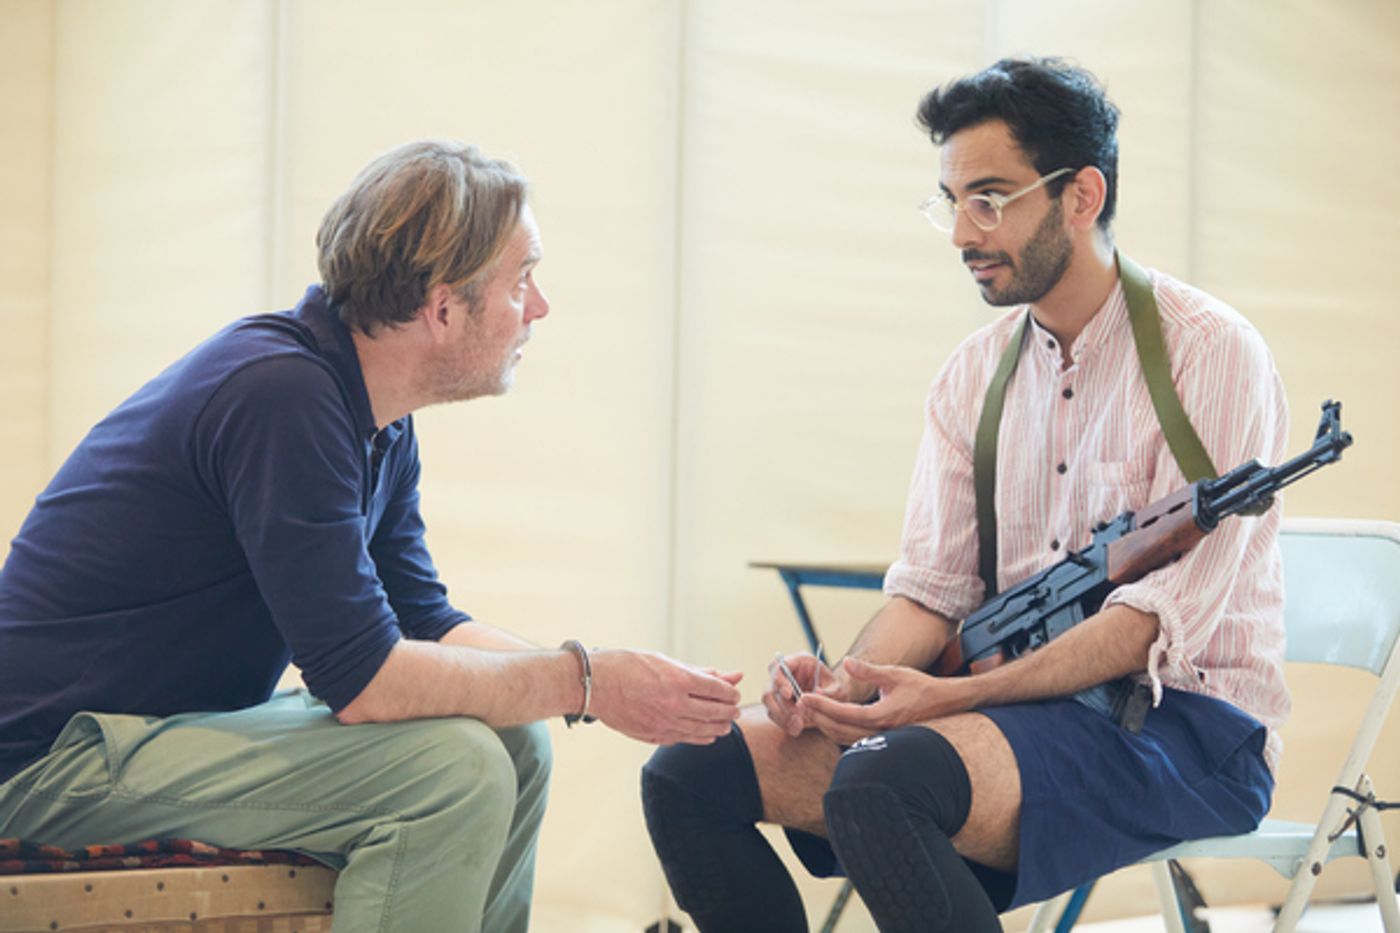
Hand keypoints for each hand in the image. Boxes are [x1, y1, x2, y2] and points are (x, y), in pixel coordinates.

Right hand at [588, 648, 742, 744]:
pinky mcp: (653, 735)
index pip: (718, 690)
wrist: (592, 685)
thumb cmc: (625, 666)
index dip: (730, 692)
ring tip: (725, 724)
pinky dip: (699, 738)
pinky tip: (707, 736)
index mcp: (679, 680)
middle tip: (734, 709)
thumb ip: (699, 670)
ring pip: (702, 730)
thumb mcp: (664, 660)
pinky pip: (684, 739)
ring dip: (718, 727)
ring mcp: (663, 723)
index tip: (733, 692)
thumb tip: (732, 674)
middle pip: (715, 712)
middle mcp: (674, 704)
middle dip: (729, 711)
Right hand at [762, 652, 843, 736]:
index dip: (781, 679)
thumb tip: (817, 693)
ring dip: (781, 715)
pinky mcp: (777, 703)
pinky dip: (783, 723)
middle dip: (783, 704)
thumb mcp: (838, 690)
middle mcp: (785, 673)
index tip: (789, 694)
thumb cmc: (836, 691)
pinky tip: (796, 730)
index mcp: (799, 661)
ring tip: (798, 726)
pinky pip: (773, 713)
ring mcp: (778, 688)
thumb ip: (829, 692)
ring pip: (769, 701)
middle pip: (771, 686)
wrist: (833, 703)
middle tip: (798, 718)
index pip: (781, 666)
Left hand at [797, 657, 974, 744]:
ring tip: (810, 712)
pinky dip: (837, 731)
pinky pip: (853, 740)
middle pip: (840, 731)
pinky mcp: (882, 740)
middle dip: (818, 718)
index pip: (845, 714)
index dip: (822, 706)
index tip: (804, 698)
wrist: (945, 705)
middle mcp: (881, 732)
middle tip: (800, 704)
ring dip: (826, 726)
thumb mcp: (895, 674)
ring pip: (845, 739)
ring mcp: (882, 739)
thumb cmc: (922, 688)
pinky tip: (828, 721)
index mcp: (883, 715)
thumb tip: (848, 661)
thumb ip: (870, 670)